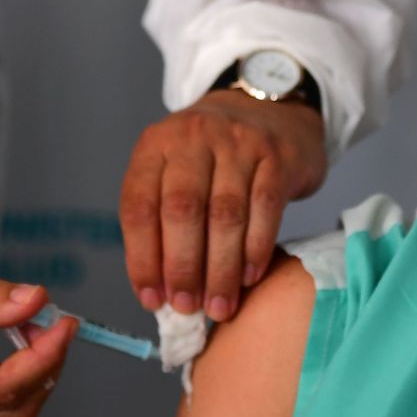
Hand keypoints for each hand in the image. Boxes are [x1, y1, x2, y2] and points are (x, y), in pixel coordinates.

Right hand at [0, 255, 76, 416]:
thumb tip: (37, 300)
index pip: (3, 385)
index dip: (45, 355)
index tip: (65, 320)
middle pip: (13, 409)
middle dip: (47, 367)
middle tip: (56, 322)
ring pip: (5, 414)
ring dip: (34, 374)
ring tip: (37, 328)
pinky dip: (13, 379)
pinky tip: (15, 343)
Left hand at [121, 89, 327, 322]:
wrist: (271, 111)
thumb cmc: (215, 157)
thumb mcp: (175, 170)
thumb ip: (163, 219)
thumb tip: (160, 290)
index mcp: (156, 145)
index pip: (140, 205)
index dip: (142, 257)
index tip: (151, 298)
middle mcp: (193, 137)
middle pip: (182, 209)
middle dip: (182, 266)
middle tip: (186, 306)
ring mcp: (238, 143)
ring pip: (225, 214)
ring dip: (221, 268)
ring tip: (219, 305)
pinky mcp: (276, 156)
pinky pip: (264, 208)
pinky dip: (256, 249)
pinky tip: (250, 277)